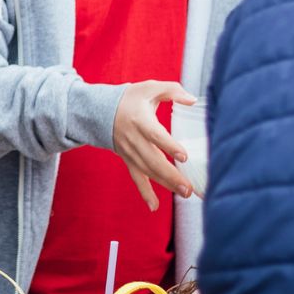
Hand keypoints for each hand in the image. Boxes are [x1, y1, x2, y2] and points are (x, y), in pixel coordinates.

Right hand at [112, 80, 196, 209]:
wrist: (100, 110)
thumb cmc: (130, 98)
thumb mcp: (149, 87)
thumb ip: (172, 90)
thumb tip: (193, 100)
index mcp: (139, 120)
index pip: (155, 135)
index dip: (169, 146)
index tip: (184, 156)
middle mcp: (133, 139)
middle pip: (153, 160)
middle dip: (171, 175)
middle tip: (188, 187)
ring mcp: (129, 152)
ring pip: (148, 171)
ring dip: (166, 184)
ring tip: (185, 193)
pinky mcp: (128, 160)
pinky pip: (136, 178)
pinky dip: (144, 193)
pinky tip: (154, 206)